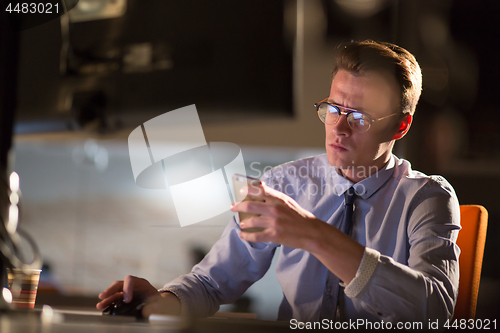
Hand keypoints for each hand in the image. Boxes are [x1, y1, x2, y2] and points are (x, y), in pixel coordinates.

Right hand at [96, 275, 180, 316]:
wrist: (159, 306)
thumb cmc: (160, 303)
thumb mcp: (160, 304)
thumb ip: (155, 306)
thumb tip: (147, 310)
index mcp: (142, 284)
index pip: (131, 280)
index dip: (127, 288)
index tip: (126, 300)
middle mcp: (132, 286)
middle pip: (119, 284)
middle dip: (111, 290)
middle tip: (103, 296)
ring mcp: (127, 292)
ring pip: (114, 292)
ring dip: (106, 298)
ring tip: (99, 305)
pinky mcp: (123, 299)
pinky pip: (114, 299)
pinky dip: (108, 303)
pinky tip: (103, 308)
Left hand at [230, 183, 364, 283]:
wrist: (311, 232)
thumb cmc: (299, 217)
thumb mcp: (288, 202)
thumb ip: (274, 196)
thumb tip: (260, 188)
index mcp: (278, 199)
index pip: (259, 191)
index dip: (246, 190)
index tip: (240, 191)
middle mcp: (275, 209)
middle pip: (250, 205)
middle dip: (238, 206)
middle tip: (233, 207)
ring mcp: (274, 223)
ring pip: (251, 221)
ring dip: (243, 222)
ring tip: (241, 223)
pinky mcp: (274, 235)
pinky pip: (255, 236)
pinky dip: (246, 236)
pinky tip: (242, 235)